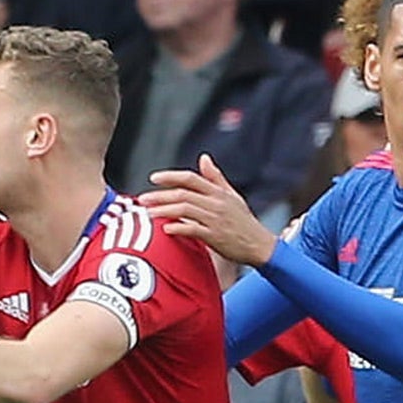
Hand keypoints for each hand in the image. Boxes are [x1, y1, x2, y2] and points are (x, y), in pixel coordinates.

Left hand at [142, 155, 277, 268]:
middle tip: (143, 199)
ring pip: (184, 211)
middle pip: (183, 194)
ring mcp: (215, 220)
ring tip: (148, 214)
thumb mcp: (232, 195)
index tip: (153, 178)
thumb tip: (203, 158)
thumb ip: (215, 177)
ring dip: (164, 211)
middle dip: (160, 196)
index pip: (190, 179)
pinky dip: (178, 228)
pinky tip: (166, 229)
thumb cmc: (244, 221)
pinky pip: (193, 230)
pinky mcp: (215, 237)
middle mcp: (215, 203)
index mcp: (218, 192)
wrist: (259, 245)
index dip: (171, 177)